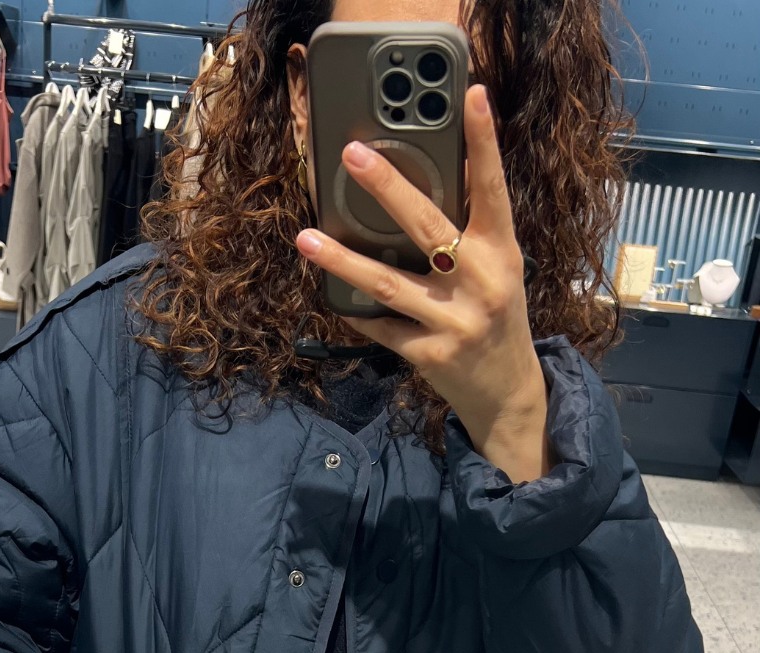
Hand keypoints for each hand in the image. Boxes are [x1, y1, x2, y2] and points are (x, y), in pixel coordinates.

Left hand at [294, 86, 552, 482]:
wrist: (508, 392)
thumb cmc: (497, 318)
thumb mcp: (498, 270)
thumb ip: (471, 232)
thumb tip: (430, 180)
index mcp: (501, 253)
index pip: (493, 188)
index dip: (484, 142)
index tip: (472, 97)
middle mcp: (480, 283)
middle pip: (428, 227)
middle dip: (389, 188)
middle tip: (353, 154)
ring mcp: (453, 321)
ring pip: (389, 284)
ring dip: (343, 261)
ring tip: (307, 238)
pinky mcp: (429, 354)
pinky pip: (382, 327)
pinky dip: (355, 312)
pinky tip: (331, 297)